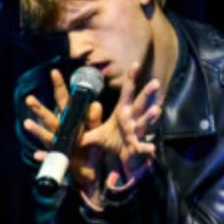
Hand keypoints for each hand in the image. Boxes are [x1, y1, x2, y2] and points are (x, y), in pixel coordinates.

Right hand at [23, 69, 103, 206]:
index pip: (64, 100)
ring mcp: (58, 143)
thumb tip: (96, 104)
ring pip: (46, 134)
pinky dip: (44, 156)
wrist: (90, 168)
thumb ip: (94, 118)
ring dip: (37, 130)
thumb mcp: (97, 130)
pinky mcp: (59, 157)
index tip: (54, 72)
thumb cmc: (92, 144)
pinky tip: (37, 155)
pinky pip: (50, 156)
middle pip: (50, 116)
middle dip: (40, 108)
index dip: (59, 87)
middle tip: (30, 99)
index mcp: (71, 119)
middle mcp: (61, 129)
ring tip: (29, 124)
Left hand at [81, 63, 162, 177]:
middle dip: (147, 93)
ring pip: (144, 122)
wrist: (125, 160)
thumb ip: (84, 130)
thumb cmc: (114, 142)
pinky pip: (142, 147)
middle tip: (155, 82)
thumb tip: (66, 126)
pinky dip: (146, 148)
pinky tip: (151, 148)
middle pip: (140, 103)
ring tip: (156, 110)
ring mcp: (136, 133)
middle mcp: (132, 120)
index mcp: (122, 112)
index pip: (127, 92)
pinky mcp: (136, 147)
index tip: (136, 64)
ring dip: (150, 116)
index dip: (131, 78)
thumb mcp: (97, 135)